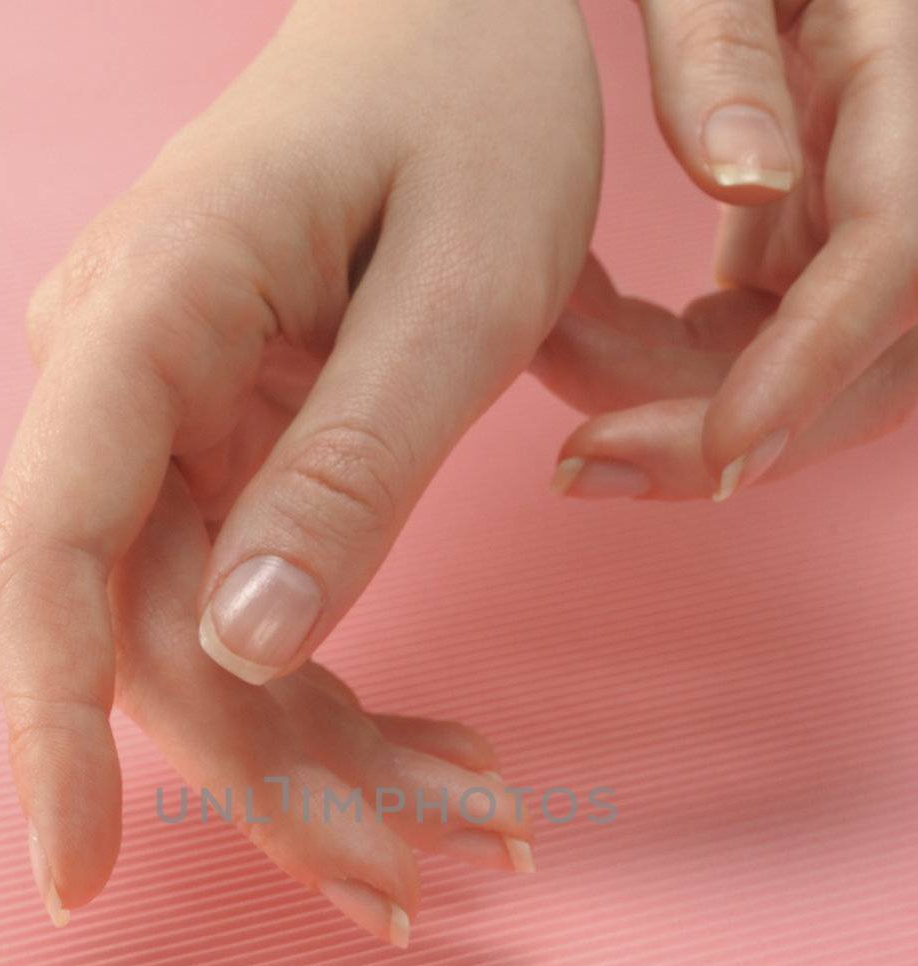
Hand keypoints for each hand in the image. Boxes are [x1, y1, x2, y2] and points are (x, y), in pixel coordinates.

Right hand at [0, 0, 599, 937]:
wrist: (455, 6)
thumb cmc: (473, 96)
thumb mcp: (463, 282)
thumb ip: (353, 467)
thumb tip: (240, 648)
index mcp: (147, 317)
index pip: (56, 554)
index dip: (52, 732)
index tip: (78, 878)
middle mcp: (118, 380)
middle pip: (148, 636)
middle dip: (276, 781)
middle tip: (411, 890)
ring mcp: (160, 419)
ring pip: (204, 647)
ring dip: (326, 761)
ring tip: (474, 824)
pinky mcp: (217, 450)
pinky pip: (252, 606)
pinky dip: (343, 697)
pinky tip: (446, 751)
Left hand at [541, 0, 917, 498]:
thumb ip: (724, 38)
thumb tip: (743, 177)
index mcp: (911, 91)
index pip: (900, 259)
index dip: (814, 367)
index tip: (726, 451)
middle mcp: (912, 178)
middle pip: (863, 371)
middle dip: (717, 435)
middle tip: (579, 464)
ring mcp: (862, 232)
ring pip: (802, 387)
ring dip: (669, 407)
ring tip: (544, 359)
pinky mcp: (807, 255)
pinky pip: (745, 353)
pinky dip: (652, 364)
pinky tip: (568, 332)